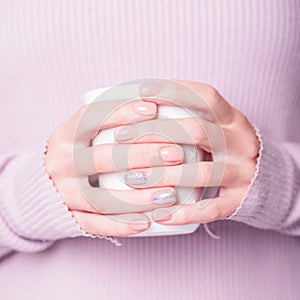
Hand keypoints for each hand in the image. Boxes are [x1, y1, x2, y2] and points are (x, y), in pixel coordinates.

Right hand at [44, 91, 184, 235]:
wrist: (41, 186)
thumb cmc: (75, 153)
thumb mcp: (79, 133)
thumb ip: (104, 121)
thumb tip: (153, 105)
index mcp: (64, 136)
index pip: (92, 118)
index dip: (122, 112)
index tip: (153, 108)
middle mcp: (61, 163)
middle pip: (104, 157)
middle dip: (143, 154)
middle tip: (176, 154)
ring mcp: (64, 193)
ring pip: (103, 197)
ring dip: (139, 197)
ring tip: (170, 194)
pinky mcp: (69, 218)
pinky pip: (96, 225)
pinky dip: (122, 225)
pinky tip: (147, 223)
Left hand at [114, 79, 259, 224]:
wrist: (269, 179)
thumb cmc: (229, 149)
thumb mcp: (218, 126)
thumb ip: (191, 117)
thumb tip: (143, 106)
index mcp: (233, 120)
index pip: (205, 97)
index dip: (173, 91)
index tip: (143, 90)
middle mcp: (240, 143)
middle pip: (196, 131)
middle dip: (154, 131)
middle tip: (121, 137)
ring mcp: (242, 173)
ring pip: (201, 172)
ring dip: (163, 175)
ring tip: (133, 177)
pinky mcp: (239, 200)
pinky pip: (210, 209)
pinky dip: (182, 212)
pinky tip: (158, 214)